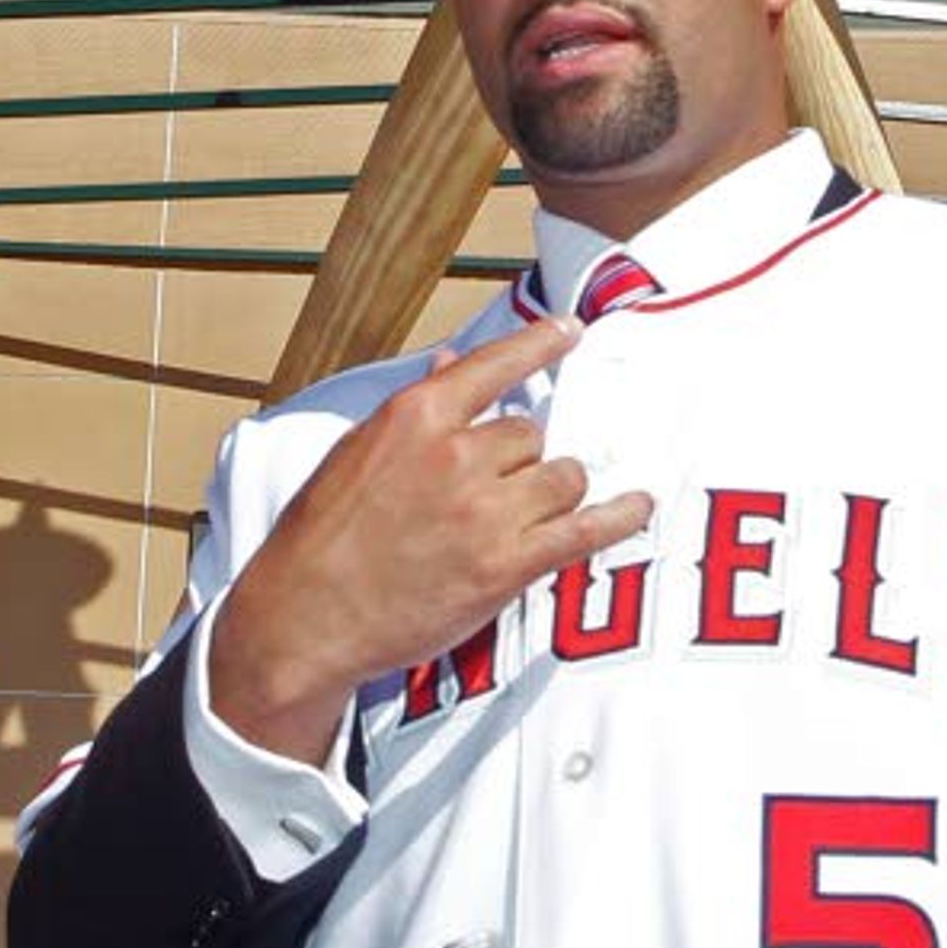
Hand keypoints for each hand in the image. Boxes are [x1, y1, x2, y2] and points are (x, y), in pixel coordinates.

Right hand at [210, 319, 651, 763]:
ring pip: (562, 476)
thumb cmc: (323, 536)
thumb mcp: (357, 453)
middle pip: (532, 433)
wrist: (307, 617)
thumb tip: (450, 363)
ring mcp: (486, 511)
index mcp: (414, 417)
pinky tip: (639, 505)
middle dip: (521, 460)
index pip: (495, 364)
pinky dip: (621, 517)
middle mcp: (457, 455)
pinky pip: (585, 530)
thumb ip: (415, 408)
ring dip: (554, 490)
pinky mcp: (507, 565)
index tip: (569, 330)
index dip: (539, 343)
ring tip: (528, 514)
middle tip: (490, 492)